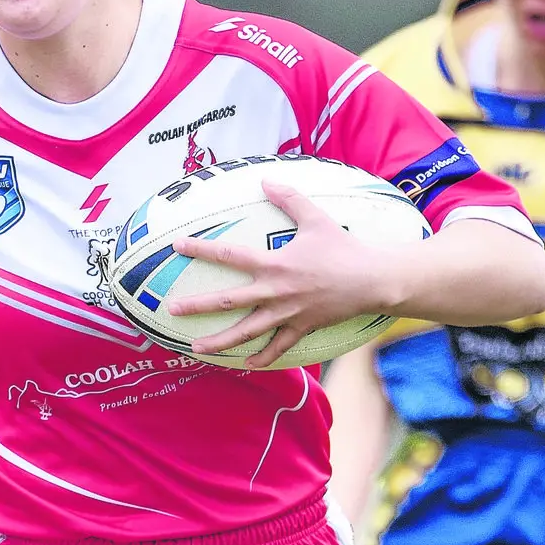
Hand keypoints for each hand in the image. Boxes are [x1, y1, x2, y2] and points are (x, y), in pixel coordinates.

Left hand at [166, 180, 398, 370]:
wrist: (371, 279)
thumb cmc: (343, 247)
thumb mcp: (315, 217)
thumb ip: (289, 198)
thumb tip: (265, 180)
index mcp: (274, 263)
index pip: (230, 255)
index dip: (202, 249)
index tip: (177, 246)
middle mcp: (276, 291)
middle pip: (229, 301)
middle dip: (198, 306)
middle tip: (172, 309)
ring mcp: (287, 312)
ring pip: (247, 331)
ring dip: (220, 342)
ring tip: (195, 348)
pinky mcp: (302, 327)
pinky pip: (278, 347)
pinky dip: (262, 357)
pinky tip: (245, 364)